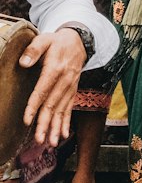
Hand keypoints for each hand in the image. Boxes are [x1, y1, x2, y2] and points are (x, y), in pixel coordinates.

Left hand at [21, 28, 86, 147]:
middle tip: (39, 139)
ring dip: (56, 127)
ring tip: (50, 143)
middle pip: (53, 105)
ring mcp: (71, 87)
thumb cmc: (56, 42)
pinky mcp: (73, 91)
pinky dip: (66, 122)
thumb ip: (33, 50)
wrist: (78, 41)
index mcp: (55, 68)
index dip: (34, 106)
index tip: (27, 120)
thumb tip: (23, 63)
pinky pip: (69, 108)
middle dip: (46, 123)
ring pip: (62, 110)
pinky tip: (62, 135)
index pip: (43, 90)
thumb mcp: (44, 39)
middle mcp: (65, 80)